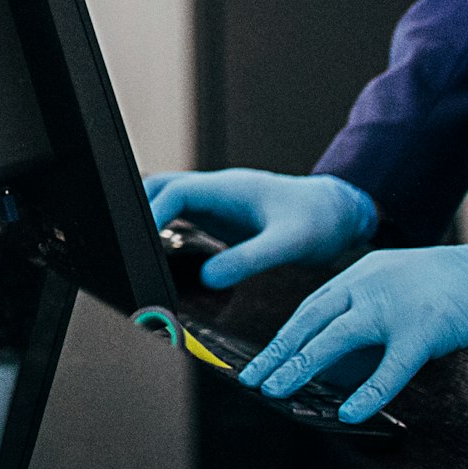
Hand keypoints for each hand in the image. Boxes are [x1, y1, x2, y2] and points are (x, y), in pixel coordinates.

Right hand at [144, 168, 378, 288]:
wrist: (339, 212)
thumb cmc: (318, 222)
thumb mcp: (288, 244)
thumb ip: (249, 260)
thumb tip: (208, 279)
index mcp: (229, 188)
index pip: (174, 191)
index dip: (151, 212)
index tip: (139, 240)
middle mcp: (218, 190)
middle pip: (162, 189)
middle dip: (140, 210)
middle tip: (128, 245)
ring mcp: (218, 201)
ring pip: (169, 199)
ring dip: (151, 216)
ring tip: (138, 249)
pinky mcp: (222, 215)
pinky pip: (183, 214)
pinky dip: (166, 226)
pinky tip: (162, 251)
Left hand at [243, 238, 467, 423]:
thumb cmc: (462, 287)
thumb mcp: (404, 288)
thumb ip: (373, 311)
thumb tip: (343, 359)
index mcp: (365, 273)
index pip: (312, 306)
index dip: (285, 336)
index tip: (262, 360)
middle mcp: (371, 284)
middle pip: (310, 320)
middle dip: (279, 352)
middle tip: (254, 380)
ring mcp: (396, 305)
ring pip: (335, 338)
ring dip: (301, 366)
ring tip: (277, 392)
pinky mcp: (426, 329)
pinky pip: (391, 367)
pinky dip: (367, 392)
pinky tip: (348, 414)